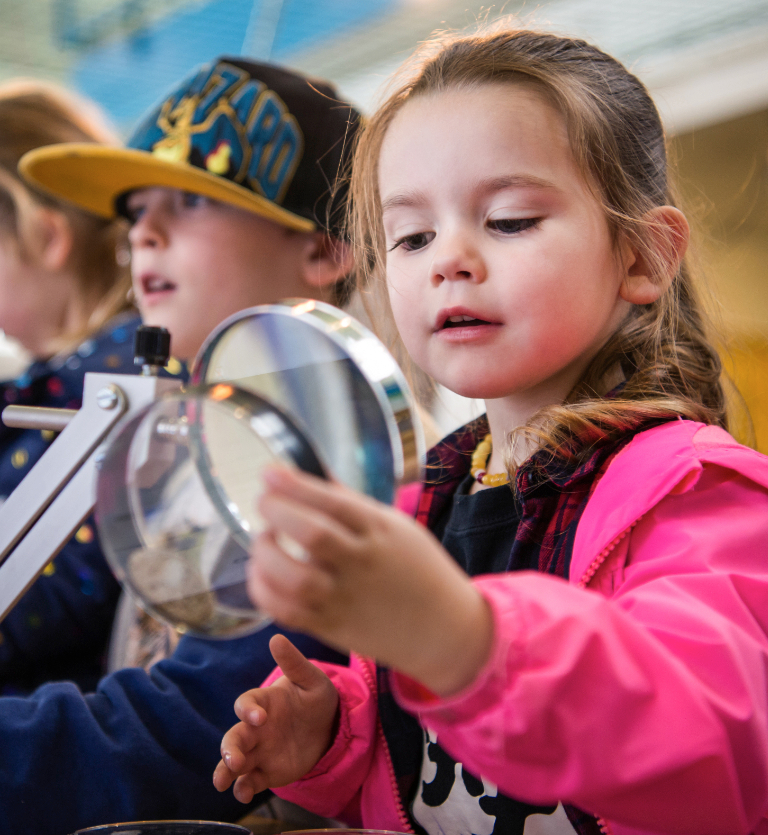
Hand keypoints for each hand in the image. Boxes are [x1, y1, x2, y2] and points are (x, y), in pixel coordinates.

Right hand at [212, 634, 338, 802]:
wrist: (330, 727)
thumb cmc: (316, 697)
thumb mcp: (311, 679)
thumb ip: (293, 662)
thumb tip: (276, 638)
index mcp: (264, 702)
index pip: (246, 703)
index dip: (248, 709)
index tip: (258, 716)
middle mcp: (256, 727)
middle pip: (234, 736)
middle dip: (230, 747)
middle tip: (233, 758)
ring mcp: (259, 751)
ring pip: (234, 761)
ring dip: (226, 769)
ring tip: (224, 781)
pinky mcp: (267, 771)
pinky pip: (250, 780)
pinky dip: (243, 788)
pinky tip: (243, 793)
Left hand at [247, 466, 492, 695]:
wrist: (444, 628)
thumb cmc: (417, 568)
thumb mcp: (394, 526)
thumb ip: (350, 502)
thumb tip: (311, 471)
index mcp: (381, 531)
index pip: (333, 503)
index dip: (295, 485)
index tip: (270, 472)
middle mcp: (363, 564)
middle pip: (312, 536)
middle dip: (277, 511)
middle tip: (265, 501)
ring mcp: (346, 599)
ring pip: (294, 578)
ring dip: (266, 553)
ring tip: (265, 539)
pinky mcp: (332, 628)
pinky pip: (287, 612)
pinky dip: (263, 590)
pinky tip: (263, 572)